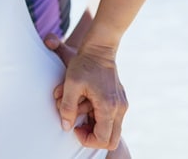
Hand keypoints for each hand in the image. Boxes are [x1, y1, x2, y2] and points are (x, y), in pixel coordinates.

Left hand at [45, 35, 126, 150]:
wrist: (99, 47)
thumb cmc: (84, 64)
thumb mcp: (71, 83)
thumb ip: (67, 107)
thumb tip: (66, 127)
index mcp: (109, 106)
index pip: (102, 139)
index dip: (87, 138)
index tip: (75, 127)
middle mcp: (119, 108)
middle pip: (111, 140)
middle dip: (93, 137)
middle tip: (79, 125)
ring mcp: (122, 104)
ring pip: (112, 130)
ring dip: (95, 125)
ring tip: (81, 110)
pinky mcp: (120, 100)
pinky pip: (112, 119)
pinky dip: (99, 117)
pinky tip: (87, 104)